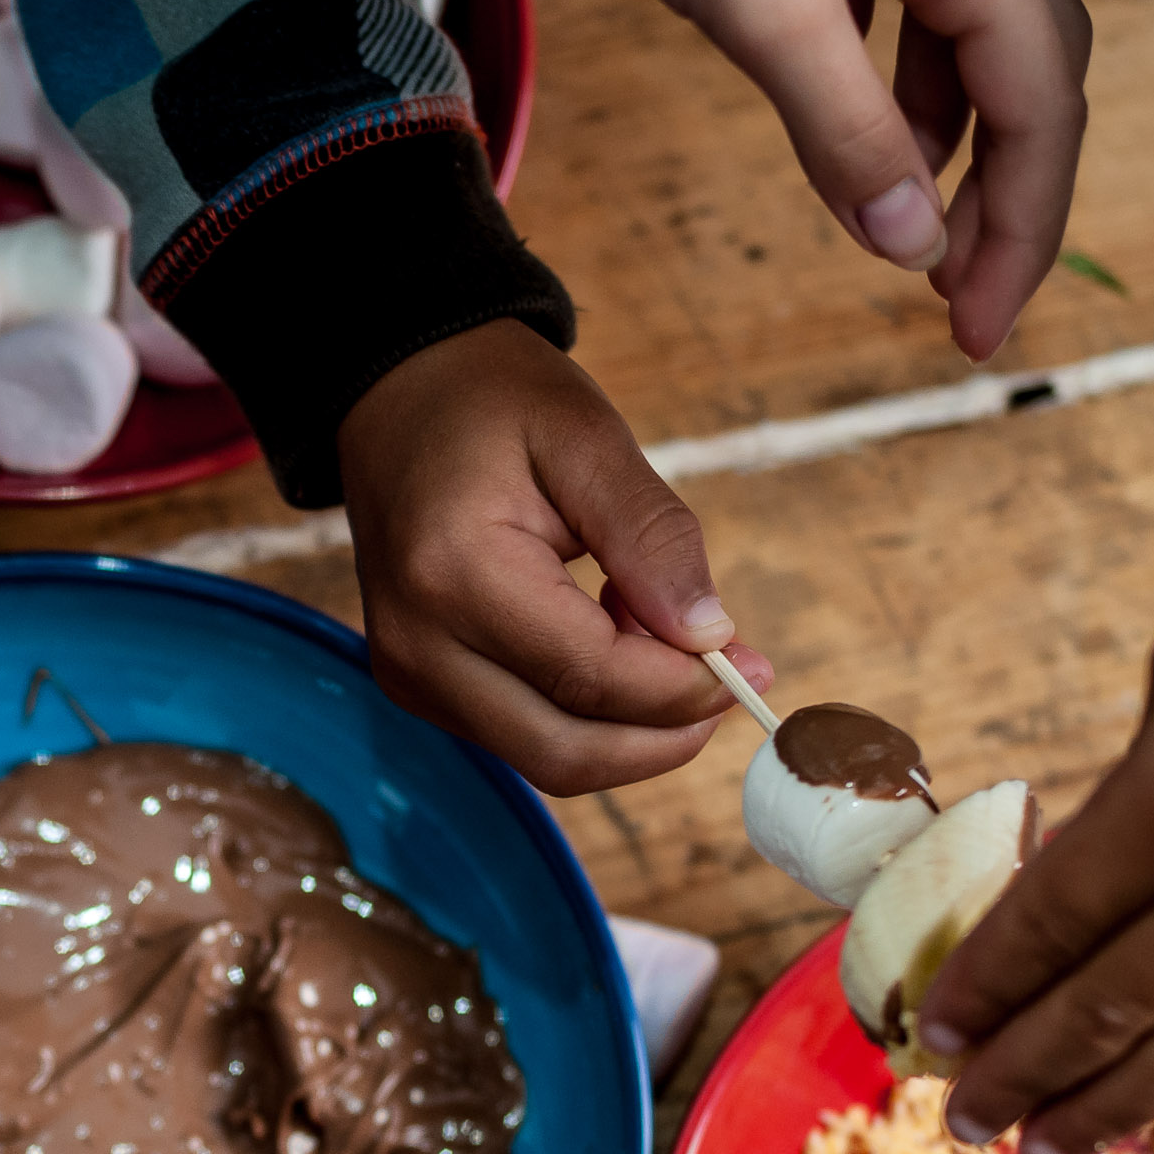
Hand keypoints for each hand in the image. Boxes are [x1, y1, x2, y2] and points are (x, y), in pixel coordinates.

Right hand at [336, 320, 766, 793]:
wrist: (401, 394)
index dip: (683, 688)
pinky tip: (607, 637)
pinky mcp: (417, 686)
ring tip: (659, 637)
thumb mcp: (589, 438)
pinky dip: (588, 714)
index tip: (753, 662)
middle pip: (566, 751)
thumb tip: (711, 636)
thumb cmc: (494, 401)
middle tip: (729, 678)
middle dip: (664, 734)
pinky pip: (523, 735)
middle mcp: (418, 643)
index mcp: (455, 573)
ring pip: (548, 759)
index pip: (590, 677)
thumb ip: (652, 537)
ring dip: (628, 726)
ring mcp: (410, 674)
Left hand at [479, 0, 1089, 359]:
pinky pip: (900, 1)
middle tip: (952, 301)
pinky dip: (890, 81)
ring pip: (965, 36)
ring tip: (899, 227)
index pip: (1044, 107)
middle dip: (1004, 195)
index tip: (974, 330)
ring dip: (946, 140)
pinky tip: (846, 127)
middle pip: (1030, 71)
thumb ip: (843, 129)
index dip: (1021, 230)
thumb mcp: (759, 0)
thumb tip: (911, 244)